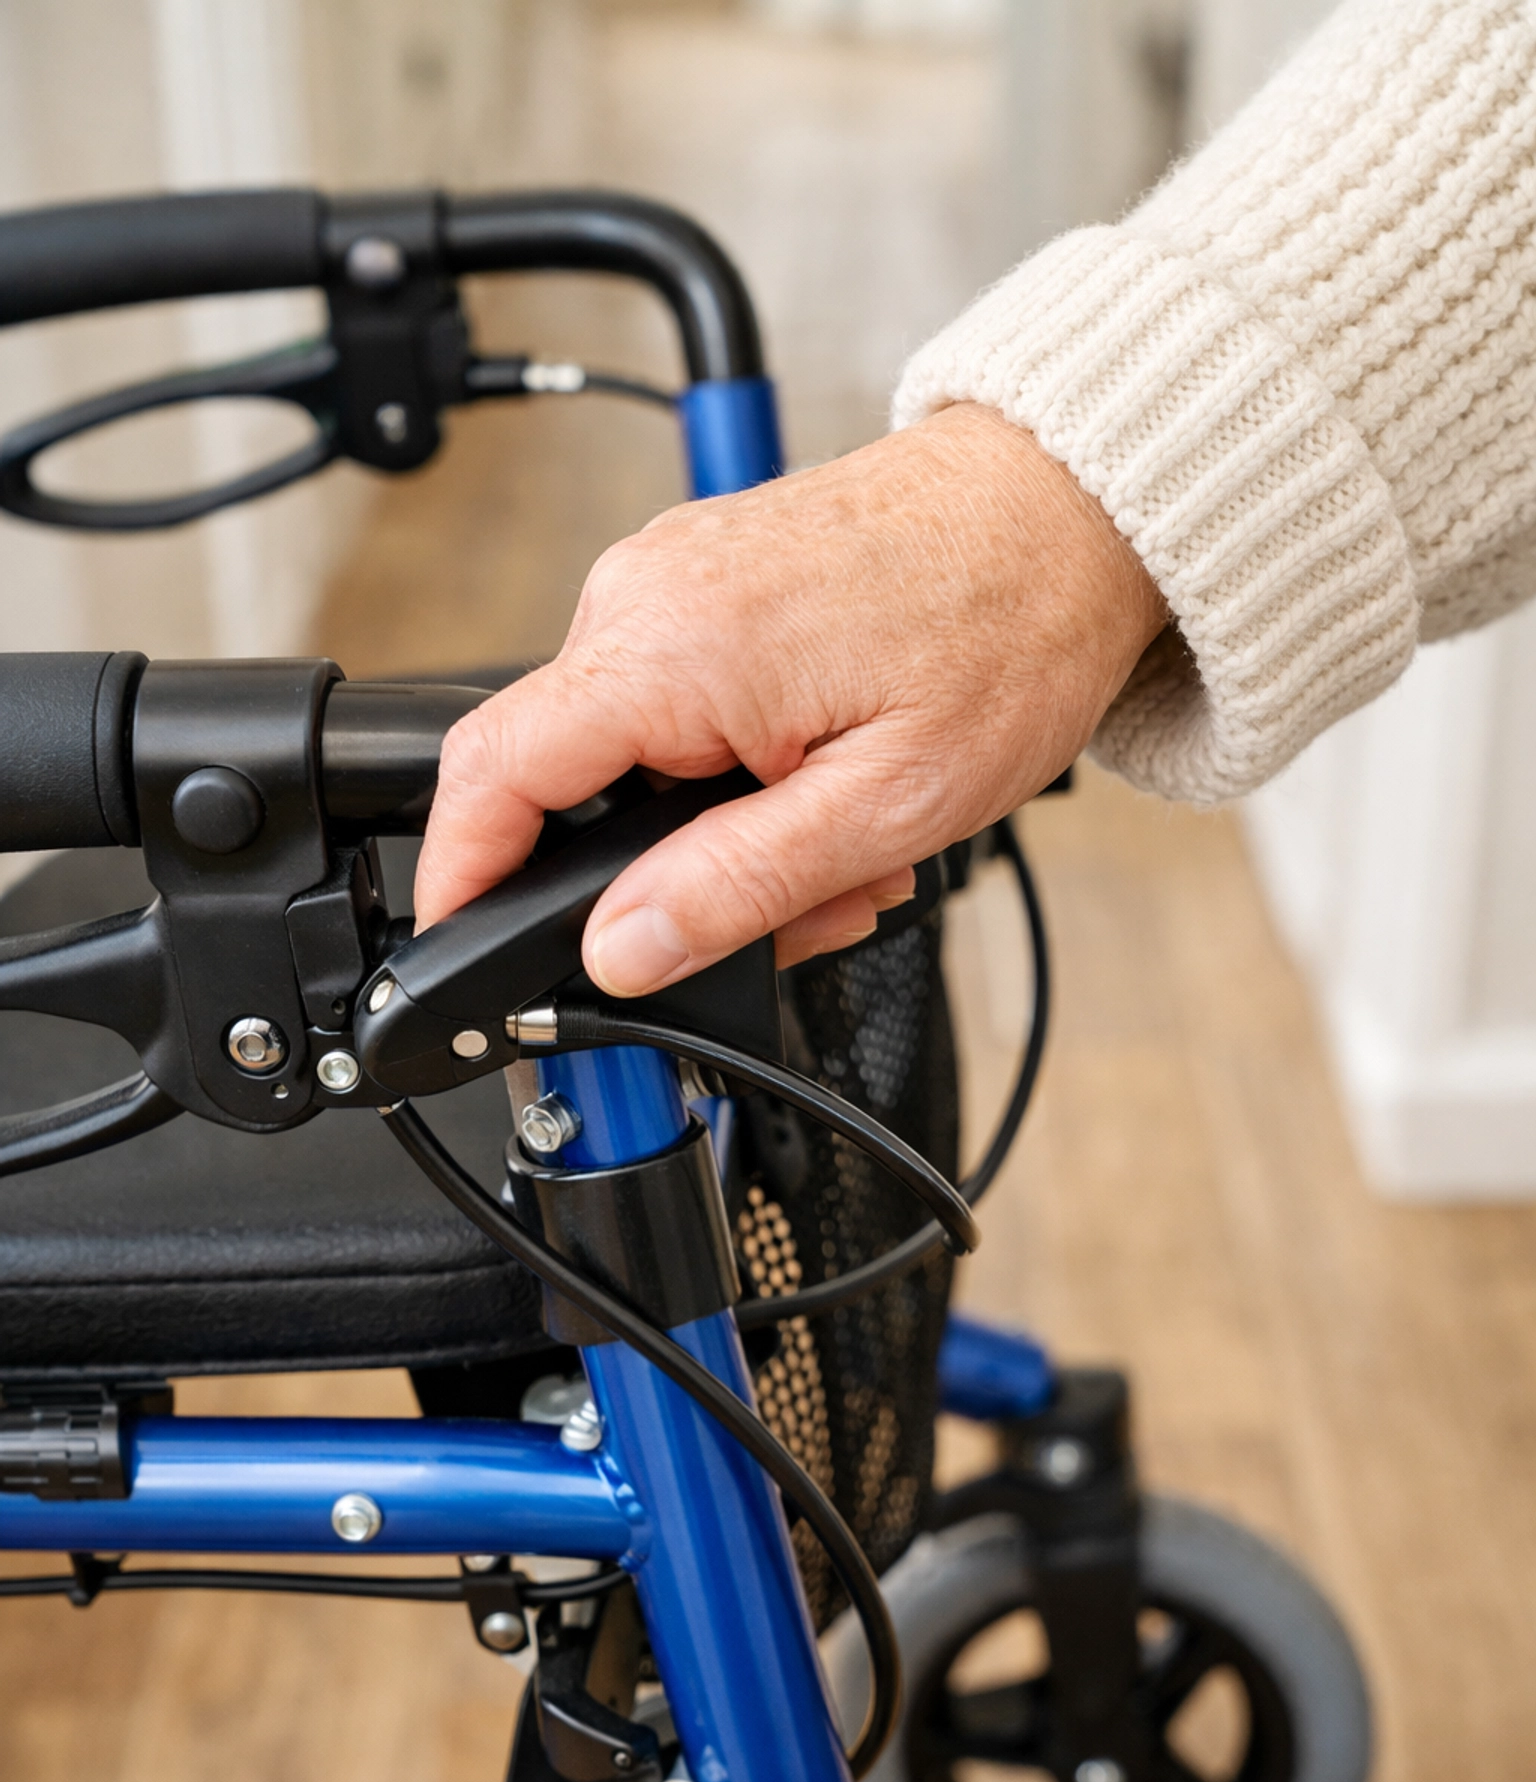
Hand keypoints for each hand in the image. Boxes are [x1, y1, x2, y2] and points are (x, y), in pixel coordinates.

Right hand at [414, 402, 1165, 989]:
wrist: (1077, 506)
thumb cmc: (1007, 631)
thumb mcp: (883, 806)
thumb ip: (734, 887)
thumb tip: (619, 950)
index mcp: (667, 648)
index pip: (492, 774)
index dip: (459, 877)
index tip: (459, 947)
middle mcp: (643, 595)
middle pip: (572, 783)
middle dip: (664, 878)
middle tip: (805, 910)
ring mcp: (671, 576)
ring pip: (635, 754)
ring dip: (727, 830)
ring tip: (856, 843)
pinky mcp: (708, 578)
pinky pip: (677, 701)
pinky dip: (744, 770)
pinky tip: (836, 782)